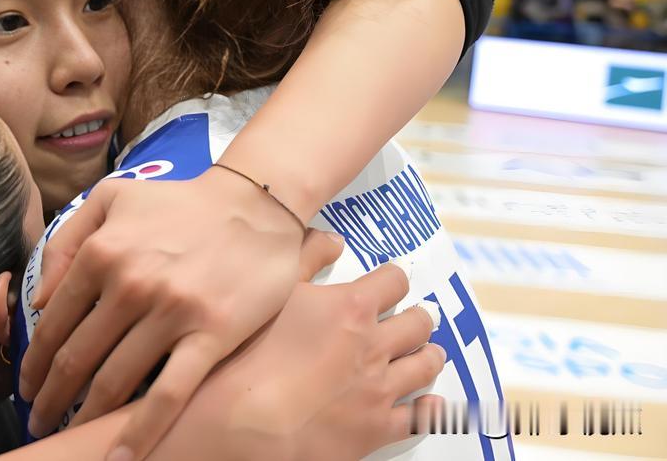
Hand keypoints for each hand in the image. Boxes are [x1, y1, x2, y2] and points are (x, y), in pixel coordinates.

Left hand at [19, 168, 303, 452]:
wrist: (255, 205)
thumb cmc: (178, 204)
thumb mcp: (111, 199)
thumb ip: (67, 241)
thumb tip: (39, 299)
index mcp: (101, 253)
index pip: (53, 324)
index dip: (34, 363)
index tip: (27, 387)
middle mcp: (129, 284)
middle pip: (75, 360)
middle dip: (50, 398)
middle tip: (40, 421)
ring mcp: (170, 312)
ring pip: (114, 382)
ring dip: (84, 418)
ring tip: (70, 438)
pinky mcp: (211, 335)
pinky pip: (169, 393)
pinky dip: (141, 431)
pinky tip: (120, 457)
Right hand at [154, 252, 443, 460]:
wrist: (241, 426)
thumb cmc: (244, 358)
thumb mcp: (267, 294)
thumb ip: (303, 259)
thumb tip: (331, 240)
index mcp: (350, 307)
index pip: (394, 281)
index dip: (393, 278)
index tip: (391, 281)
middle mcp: (373, 345)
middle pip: (417, 323)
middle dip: (417, 317)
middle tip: (415, 317)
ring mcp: (379, 390)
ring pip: (424, 366)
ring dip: (428, 355)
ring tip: (427, 353)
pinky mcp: (377, 429)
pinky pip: (419, 417)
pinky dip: (428, 407)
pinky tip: (428, 402)